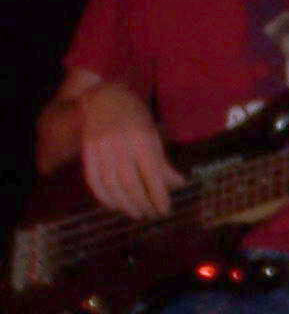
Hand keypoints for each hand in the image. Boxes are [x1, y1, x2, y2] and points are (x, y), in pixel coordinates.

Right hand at [75, 83, 184, 218]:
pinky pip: (94, 181)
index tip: (165, 210)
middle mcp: (120, 145)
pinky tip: (115, 206)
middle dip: (142, 204)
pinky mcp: (87, 153)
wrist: (104, 98)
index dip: (159, 196)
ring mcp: (100, 149)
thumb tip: (178, 185)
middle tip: (151, 215)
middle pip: (130, 184)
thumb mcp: (154, 135)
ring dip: (124, 205)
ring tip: (137, 214)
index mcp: (141, 140)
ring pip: (112, 185)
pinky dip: (104, 197)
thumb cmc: (135, 117)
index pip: (152, 174)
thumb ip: (162, 162)